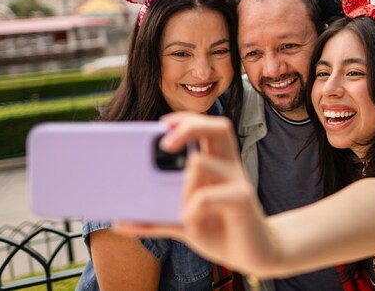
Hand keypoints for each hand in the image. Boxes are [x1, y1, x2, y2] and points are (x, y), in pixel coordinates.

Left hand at [115, 112, 278, 274]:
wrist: (254, 254)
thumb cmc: (219, 231)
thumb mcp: (182, 223)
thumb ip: (155, 219)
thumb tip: (120, 222)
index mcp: (217, 164)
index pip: (206, 127)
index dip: (186, 120)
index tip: (162, 125)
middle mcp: (229, 166)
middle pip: (218, 127)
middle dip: (189, 126)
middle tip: (165, 145)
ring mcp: (238, 181)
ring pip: (201, 162)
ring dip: (180, 184)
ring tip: (181, 208)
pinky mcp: (242, 200)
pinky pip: (207, 196)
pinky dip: (191, 208)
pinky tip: (191, 222)